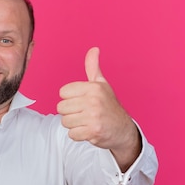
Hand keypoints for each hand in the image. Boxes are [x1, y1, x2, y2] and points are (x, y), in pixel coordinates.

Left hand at [57, 48, 139, 167]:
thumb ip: (93, 67)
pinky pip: (71, 134)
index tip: (82, 101)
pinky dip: (78, 135)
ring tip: (86, 122)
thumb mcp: (102, 84)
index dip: (70, 99)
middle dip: (70, 113)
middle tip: (84, 113)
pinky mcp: (93, 131)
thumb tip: (93, 49)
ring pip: (65, 121)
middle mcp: (94, 100)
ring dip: (74, 124)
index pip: (63, 92)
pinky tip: (88, 131)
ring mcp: (93, 116)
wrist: (123, 130)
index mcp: (93, 87)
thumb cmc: (109, 106)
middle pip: (61, 108)